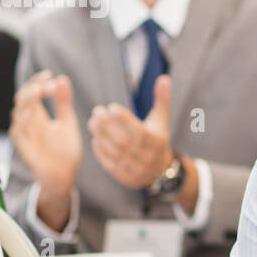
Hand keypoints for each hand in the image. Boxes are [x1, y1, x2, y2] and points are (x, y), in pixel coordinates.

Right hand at [10, 71, 81, 197]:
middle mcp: (27, 123)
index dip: (37, 81)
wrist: (63, 176)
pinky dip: (24, 120)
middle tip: (47, 82)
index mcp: (37, 115)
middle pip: (22, 98)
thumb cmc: (64, 150)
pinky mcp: (24, 148)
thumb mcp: (67, 122)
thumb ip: (63, 102)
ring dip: (28, 100)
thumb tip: (61, 78)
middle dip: (32, 87)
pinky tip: (33, 112)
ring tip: (40, 91)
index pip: (30, 91)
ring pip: (18, 112)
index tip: (50, 75)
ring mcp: (24, 135)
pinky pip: (18, 132)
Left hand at [87, 74, 175, 189]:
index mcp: (157, 142)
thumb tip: (164, 78)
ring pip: (116, 153)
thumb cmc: (157, 138)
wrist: (161, 170)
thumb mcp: (161, 120)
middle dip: (108, 126)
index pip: (139, 131)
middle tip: (96, 112)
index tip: (111, 107)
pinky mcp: (127, 178)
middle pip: (124, 142)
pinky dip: (101, 152)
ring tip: (92, 122)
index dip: (124, 119)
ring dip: (101, 137)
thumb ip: (162, 99)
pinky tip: (95, 138)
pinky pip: (111, 165)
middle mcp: (148, 157)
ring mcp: (138, 169)